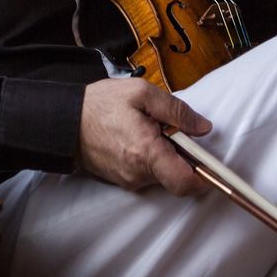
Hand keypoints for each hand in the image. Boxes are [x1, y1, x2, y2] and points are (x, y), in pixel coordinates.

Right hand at [77, 78, 212, 195]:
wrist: (63, 121)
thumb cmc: (100, 104)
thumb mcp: (142, 93)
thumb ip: (176, 111)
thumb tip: (203, 127)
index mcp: (147, 153)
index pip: (186, 182)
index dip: (205, 177)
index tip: (212, 165)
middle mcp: (138, 174)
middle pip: (176, 177)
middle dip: (183, 157)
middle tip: (172, 132)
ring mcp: (128, 180)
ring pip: (162, 174)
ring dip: (165, 156)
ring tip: (149, 129)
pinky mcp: (121, 180)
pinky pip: (147, 174)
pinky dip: (150, 158)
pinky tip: (138, 137)